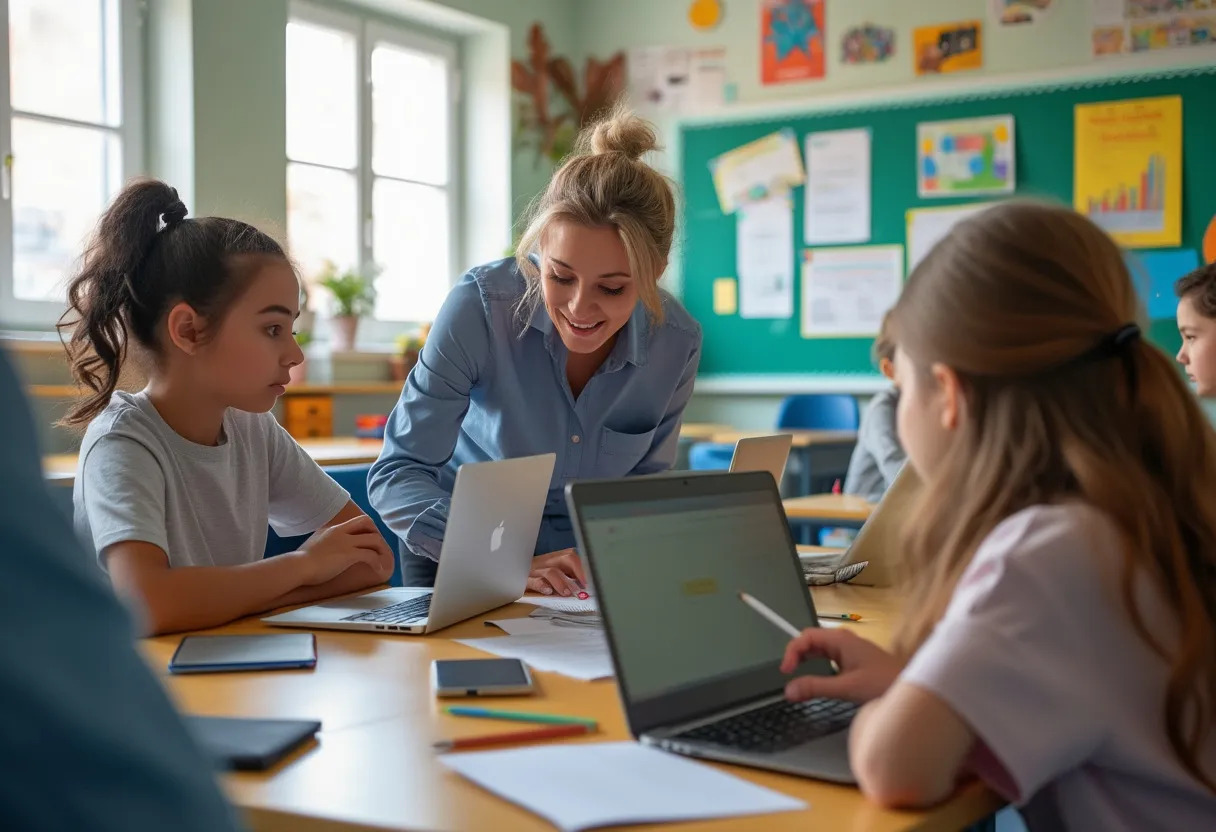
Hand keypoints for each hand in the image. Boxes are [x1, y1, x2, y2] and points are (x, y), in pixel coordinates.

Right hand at [295, 515, 394, 585]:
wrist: (298, 567)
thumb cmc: (303, 560)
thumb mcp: (317, 543)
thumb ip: (326, 540)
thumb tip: (328, 546)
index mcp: (335, 529)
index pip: (359, 520)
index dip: (370, 528)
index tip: (371, 540)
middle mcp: (342, 532)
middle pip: (368, 523)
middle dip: (377, 534)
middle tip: (379, 549)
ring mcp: (346, 543)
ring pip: (373, 540)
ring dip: (381, 550)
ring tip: (383, 561)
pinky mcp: (348, 555)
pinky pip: (370, 555)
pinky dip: (377, 562)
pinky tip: (378, 569)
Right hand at [526, 548, 586, 596]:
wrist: (511, 571)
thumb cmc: (538, 576)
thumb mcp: (555, 572)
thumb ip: (569, 577)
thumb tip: (586, 587)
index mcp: (556, 558)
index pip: (574, 556)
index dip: (584, 568)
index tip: (591, 582)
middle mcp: (547, 561)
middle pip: (567, 558)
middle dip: (578, 572)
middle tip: (584, 587)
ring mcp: (536, 570)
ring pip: (551, 571)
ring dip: (562, 583)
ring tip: (568, 594)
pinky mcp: (524, 580)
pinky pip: (534, 581)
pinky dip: (542, 585)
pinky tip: (548, 591)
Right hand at [780, 627, 901, 703]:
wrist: (913, 689)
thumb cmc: (883, 685)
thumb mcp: (846, 688)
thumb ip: (816, 687)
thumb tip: (788, 690)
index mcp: (841, 640)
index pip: (806, 637)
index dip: (791, 651)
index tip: (785, 671)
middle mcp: (844, 640)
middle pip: (812, 640)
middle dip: (797, 654)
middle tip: (789, 674)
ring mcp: (851, 649)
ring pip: (821, 649)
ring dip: (807, 660)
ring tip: (798, 676)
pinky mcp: (856, 659)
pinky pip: (830, 657)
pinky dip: (818, 665)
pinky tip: (819, 678)